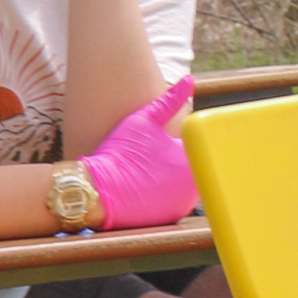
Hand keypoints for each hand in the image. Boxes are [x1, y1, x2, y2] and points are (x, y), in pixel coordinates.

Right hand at [81, 78, 198, 229]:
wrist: (98, 191)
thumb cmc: (119, 152)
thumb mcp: (143, 120)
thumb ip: (170, 100)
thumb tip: (190, 79)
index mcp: (191, 156)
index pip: (199, 145)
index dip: (181, 142)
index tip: (163, 145)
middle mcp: (194, 183)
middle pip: (196, 166)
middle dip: (182, 161)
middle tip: (154, 161)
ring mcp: (185, 203)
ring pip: (188, 186)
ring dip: (176, 180)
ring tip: (149, 174)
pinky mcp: (174, 218)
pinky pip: (177, 202)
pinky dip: (168, 197)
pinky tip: (148, 190)